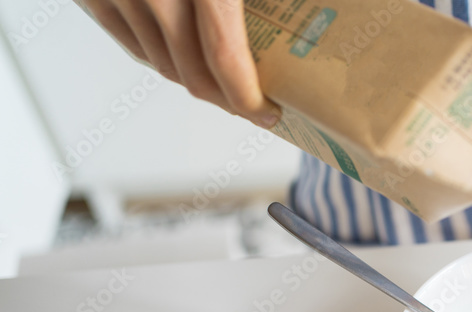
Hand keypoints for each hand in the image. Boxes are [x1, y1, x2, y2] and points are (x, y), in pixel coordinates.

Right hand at [80, 0, 280, 127]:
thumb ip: (258, 3)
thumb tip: (311, 20)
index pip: (224, 59)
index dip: (248, 97)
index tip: (269, 113)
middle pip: (193, 72)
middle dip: (227, 99)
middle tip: (253, 105)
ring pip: (161, 64)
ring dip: (196, 81)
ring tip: (224, 83)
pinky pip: (133, 44)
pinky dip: (162, 58)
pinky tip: (187, 59)